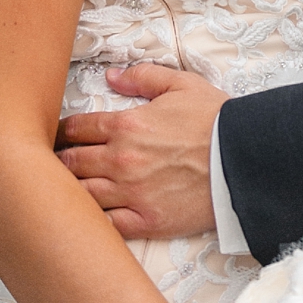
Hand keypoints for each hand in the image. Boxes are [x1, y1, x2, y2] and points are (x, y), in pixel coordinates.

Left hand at [55, 64, 227, 240]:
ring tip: (65, 191)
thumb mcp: (181, 84)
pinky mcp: (148, 221)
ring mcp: (132, 193)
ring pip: (81, 195)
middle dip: (58, 162)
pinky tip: (90, 218)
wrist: (249, 160)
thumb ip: (142, 77)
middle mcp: (121, 160)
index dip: (59, 132)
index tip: (56, 137)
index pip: (74, 129)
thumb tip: (111, 77)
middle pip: (69, 163)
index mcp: (125, 125)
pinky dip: (94, 222)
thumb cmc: (216, 121)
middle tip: (53, 164)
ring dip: (70, 191)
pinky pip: (108, 226)